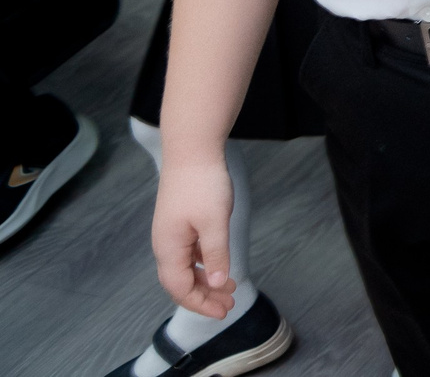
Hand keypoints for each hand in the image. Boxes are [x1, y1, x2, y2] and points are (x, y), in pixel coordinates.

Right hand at [152, 154, 237, 318]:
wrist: (192, 151)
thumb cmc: (202, 185)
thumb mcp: (215, 222)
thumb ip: (216, 254)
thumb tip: (217, 283)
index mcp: (169, 249)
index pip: (179, 288)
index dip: (199, 304)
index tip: (222, 312)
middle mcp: (166, 245)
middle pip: (181, 282)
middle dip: (203, 297)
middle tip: (229, 306)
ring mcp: (172, 234)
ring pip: (186, 267)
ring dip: (206, 280)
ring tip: (230, 288)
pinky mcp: (181, 223)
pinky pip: (190, 253)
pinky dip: (205, 263)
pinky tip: (220, 264)